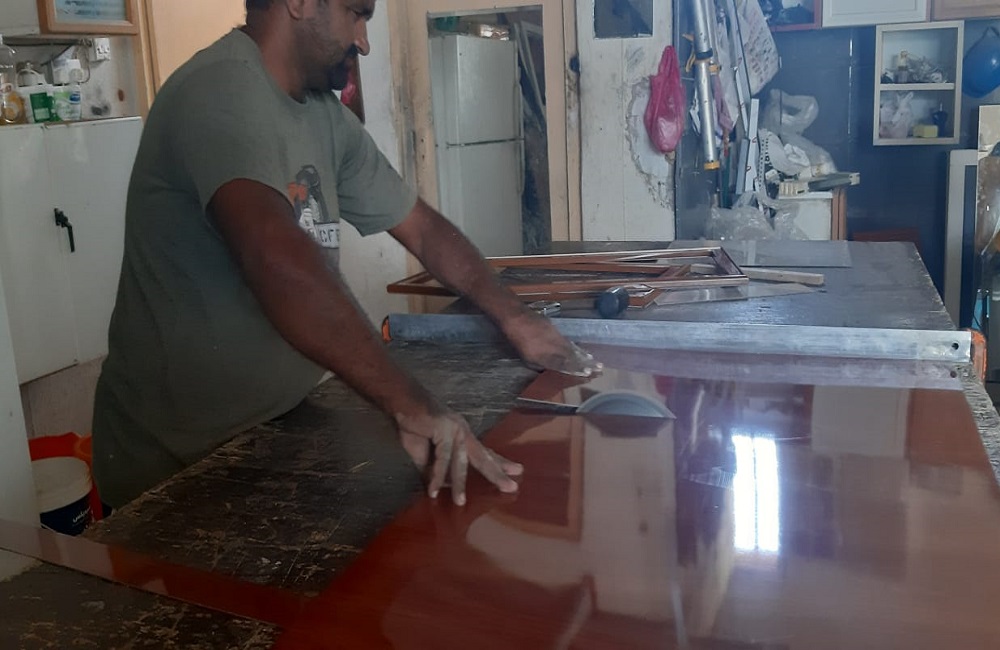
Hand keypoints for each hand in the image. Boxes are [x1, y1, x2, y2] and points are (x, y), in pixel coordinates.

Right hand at [396, 409, 523, 505]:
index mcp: (464, 436)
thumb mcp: (426, 453)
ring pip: (461, 461)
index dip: (499, 463)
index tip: (516, 472)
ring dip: (459, 483)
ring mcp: (455, 430)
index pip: (484, 452)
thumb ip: (435, 468)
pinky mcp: (444, 429)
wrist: (402, 401)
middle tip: (512, 487)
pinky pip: (441, 458)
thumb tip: (442, 486)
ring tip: (460, 501)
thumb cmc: (414, 424)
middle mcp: (464, 432)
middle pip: (482, 457)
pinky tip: (433, 490)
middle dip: (497, 473)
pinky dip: (435, 475)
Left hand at [504, 312, 602, 377]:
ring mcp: (556, 337)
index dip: (576, 369)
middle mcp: (554, 346)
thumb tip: (551, 369)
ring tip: (594, 360)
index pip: (564, 364)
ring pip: (572, 348)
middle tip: (599, 368)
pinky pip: (568, 340)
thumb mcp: (525, 357)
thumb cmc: (518, 339)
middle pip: (572, 356)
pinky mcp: (555, 330)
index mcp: (546, 355)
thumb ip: (539, 364)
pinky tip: (580, 350)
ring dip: (583, 355)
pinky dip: (575, 346)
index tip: (588, 373)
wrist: (517, 317)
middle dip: (586, 363)